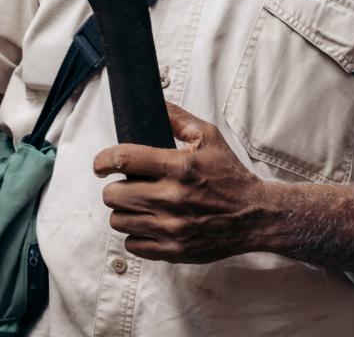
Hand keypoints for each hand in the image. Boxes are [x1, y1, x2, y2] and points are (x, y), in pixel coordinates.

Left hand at [93, 102, 266, 262]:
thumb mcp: (209, 136)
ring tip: (137, 203)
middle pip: (114, 195)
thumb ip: (177, 118)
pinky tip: (148, 222)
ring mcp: (171, 228)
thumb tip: (152, 103)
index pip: (125, 159)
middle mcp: (172, 198)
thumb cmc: (229, 173)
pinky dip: (135, 233)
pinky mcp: (173, 250)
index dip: (104, 160)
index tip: (100, 164)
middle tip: (125, 184)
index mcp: (178, 166)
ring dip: (123, 210)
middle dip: (114, 187)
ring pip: (119, 221)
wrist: (253, 215)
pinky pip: (132, 244)